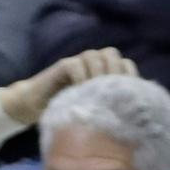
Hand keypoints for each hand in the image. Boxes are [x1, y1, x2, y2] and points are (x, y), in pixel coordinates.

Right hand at [0, 48, 138, 125]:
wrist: (35, 106)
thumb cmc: (68, 111)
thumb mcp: (93, 109)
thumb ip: (110, 105)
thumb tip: (133, 115)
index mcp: (105, 72)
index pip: (125, 64)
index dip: (129, 77)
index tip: (128, 96)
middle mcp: (93, 63)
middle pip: (112, 55)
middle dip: (113, 73)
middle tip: (110, 94)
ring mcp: (78, 62)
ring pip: (95, 56)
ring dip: (96, 74)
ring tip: (93, 93)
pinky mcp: (64, 65)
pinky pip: (76, 64)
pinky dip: (80, 77)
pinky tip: (79, 92)